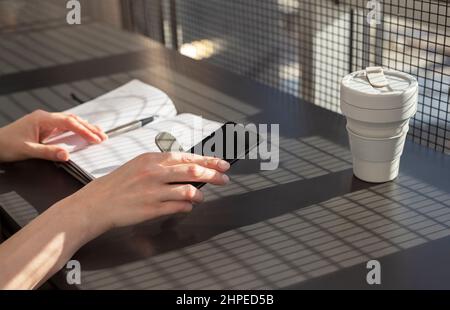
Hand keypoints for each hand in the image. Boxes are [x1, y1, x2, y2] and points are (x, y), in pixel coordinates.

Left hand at [0, 109, 106, 161]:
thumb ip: (48, 152)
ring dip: (84, 127)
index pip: (69, 123)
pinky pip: (64, 127)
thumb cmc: (5, 145)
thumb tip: (66, 155)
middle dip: (89, 128)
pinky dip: (76, 130)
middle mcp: (45, 118)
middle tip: (103, 137)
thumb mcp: (27, 150)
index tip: (95, 138)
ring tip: (98, 133)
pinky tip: (83, 133)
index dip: (84, 130)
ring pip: (70, 122)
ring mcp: (45, 122)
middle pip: (73, 120)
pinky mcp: (44, 128)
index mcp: (42, 119)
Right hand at [68, 152, 230, 235]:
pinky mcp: (151, 209)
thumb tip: (188, 168)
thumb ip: (162, 166)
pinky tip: (188, 206)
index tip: (221, 164)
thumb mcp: (139, 166)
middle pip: (193, 171)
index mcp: (151, 159)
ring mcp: (153, 191)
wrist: (96, 203)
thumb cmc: (118, 184)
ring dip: (200, 194)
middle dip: (213, 175)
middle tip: (224, 178)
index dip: (208, 161)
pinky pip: (178, 207)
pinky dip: (187, 206)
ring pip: (188, 190)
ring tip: (201, 196)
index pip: (187, 157)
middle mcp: (154, 173)